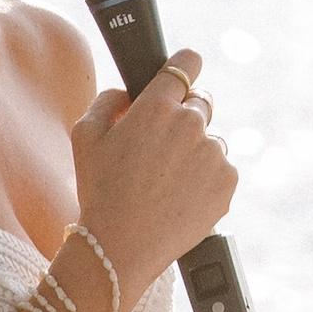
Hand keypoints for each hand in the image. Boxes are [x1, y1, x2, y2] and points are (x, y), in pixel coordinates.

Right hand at [71, 54, 237, 291]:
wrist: (121, 248)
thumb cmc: (99, 192)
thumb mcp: (84, 136)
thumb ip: (107, 100)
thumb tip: (127, 92)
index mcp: (156, 107)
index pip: (185, 64)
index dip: (185, 65)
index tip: (187, 70)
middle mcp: (190, 123)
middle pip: (201, 102)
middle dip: (185, 115)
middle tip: (164, 146)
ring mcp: (213, 153)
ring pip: (211, 139)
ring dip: (196, 151)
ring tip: (168, 181)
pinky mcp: (228, 182)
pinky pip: (222, 169)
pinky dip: (207, 179)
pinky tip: (181, 197)